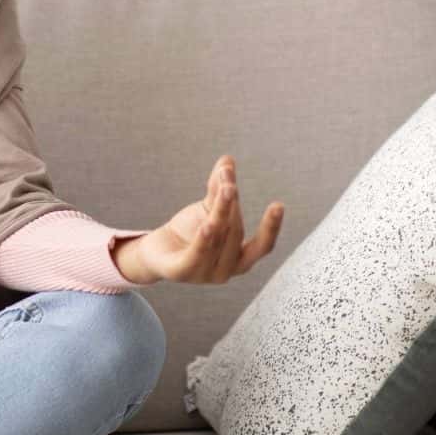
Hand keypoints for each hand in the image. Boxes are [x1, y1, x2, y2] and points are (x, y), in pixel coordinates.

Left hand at [122, 154, 283, 285]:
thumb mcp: (208, 209)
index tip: (278, 205)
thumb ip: (219, 189)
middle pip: (234, 233)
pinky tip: (208, 224)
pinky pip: (196, 255)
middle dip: (232, 204)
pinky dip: (203, 240)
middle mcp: (227, 271)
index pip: (262, 246)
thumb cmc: (189, 232)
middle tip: (229, 178)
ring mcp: (205, 275)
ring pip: (217, 239)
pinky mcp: (183, 273)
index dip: (271, 227)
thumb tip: (228, 159)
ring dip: (222, 212)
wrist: (157, 251)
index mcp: (240, 258)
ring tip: (227, 189)